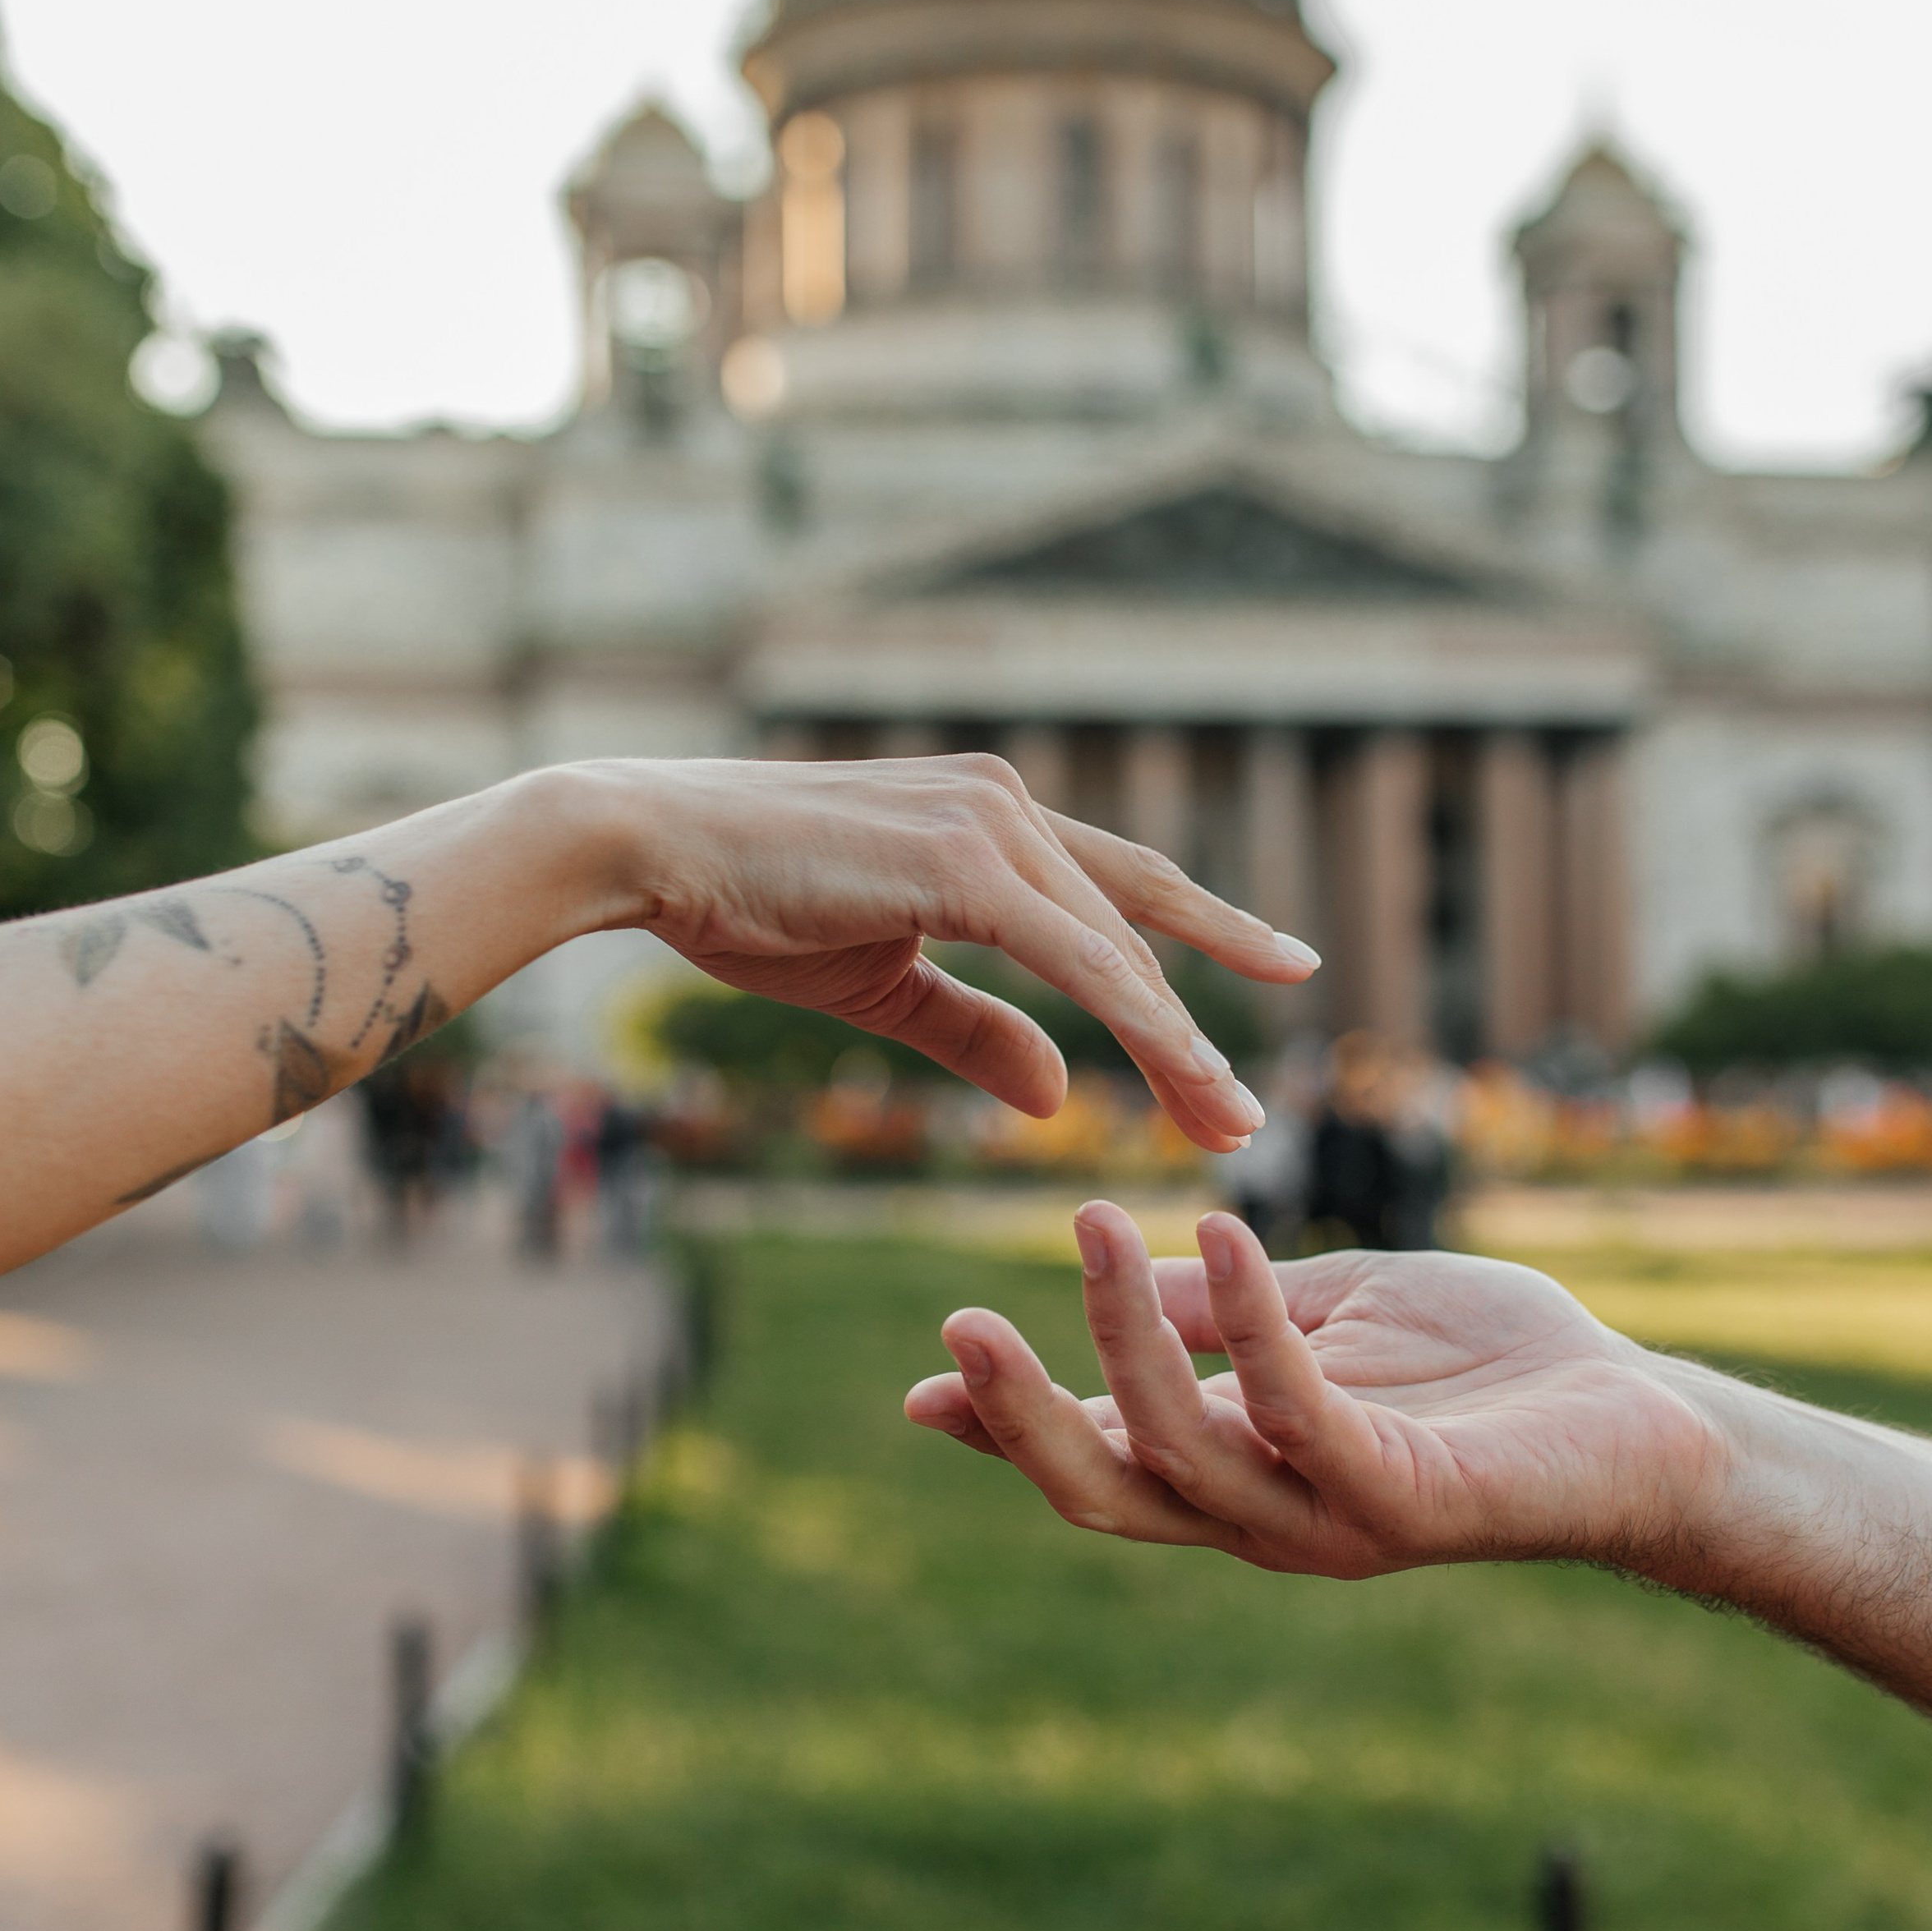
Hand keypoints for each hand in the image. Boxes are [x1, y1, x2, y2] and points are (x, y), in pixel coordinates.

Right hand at [594, 756, 1316, 1151]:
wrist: (649, 848)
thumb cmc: (745, 905)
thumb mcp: (883, 983)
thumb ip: (976, 1031)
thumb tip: (1058, 1093)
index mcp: (988, 820)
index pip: (1118, 890)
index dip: (1203, 934)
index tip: (1283, 966)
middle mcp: (1006, 804)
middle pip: (1137, 925)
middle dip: (1199, 1025)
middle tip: (1249, 1116)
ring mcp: (991, 822)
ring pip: (1119, 950)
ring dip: (1180, 1046)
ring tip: (1230, 1126)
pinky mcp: (967, 863)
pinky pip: (1079, 960)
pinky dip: (1138, 1023)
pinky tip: (1181, 1076)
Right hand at [905, 1199, 1723, 1573]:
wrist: (1643, 1418)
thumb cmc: (1494, 1363)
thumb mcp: (1333, 1310)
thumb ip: (1230, 1306)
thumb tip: (1124, 1272)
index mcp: (1243, 1464)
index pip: (1101, 1454)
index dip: (1006, 1426)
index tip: (921, 1379)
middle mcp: (1269, 1510)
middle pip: (1108, 1490)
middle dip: (1023, 1418)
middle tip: (957, 1327)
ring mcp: (1331, 1517)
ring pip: (1184, 1456)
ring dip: (1122, 1340)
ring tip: (1091, 1224)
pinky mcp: (1403, 1501)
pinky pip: (1302, 1414)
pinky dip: (1250, 1326)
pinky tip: (1224, 1231)